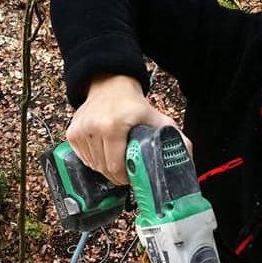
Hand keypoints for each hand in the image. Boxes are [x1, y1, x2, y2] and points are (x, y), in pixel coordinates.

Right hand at [66, 74, 186, 184]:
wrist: (110, 85)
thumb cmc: (135, 106)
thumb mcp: (159, 119)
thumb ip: (177, 137)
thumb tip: (189, 158)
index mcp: (115, 125)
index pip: (115, 167)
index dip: (124, 177)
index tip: (131, 176)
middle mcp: (95, 127)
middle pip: (104, 169)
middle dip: (116, 175)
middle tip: (125, 171)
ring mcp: (81, 130)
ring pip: (93, 165)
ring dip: (104, 168)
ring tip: (115, 158)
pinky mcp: (72, 132)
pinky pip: (83, 157)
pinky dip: (93, 160)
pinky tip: (103, 151)